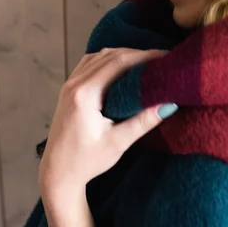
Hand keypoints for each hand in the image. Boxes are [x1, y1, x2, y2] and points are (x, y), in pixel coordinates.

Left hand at [38, 47, 171, 200]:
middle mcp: (74, 84)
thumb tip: (169, 104)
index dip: (143, 56)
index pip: (118, 62)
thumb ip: (143, 122)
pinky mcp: (69, 89)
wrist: (58, 172)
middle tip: (161, 60)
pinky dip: (108, 60)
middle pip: (110, 55)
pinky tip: (122, 66)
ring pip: (99, 56)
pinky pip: (90, 63)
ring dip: (122, 55)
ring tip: (146, 62)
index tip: (164, 57)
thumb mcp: (118, 143)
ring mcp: (69, 85)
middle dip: (137, 54)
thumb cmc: (87, 161)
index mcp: (85, 95)